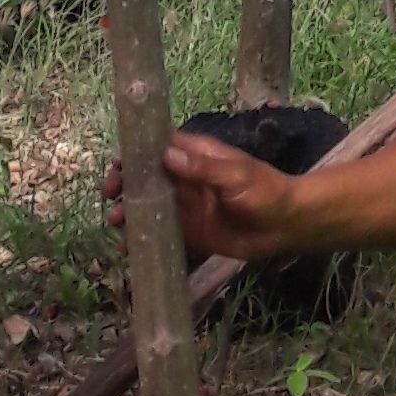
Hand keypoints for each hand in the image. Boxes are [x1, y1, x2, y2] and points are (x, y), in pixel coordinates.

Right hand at [104, 133, 296, 264]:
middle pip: (145, 177)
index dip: (133, 154)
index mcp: (196, 156)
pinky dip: (140, 237)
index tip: (116, 167)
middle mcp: (185, 179)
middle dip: (124, 185)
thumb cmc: (264, 190)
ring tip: (117, 224)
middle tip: (111, 198)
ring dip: (128, 212)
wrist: (285, 224)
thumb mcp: (235, 175)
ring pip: (147, 205)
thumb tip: (166, 154)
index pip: (157, 147)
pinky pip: (158, 232)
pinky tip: (128, 248)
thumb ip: (202, 168)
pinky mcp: (188, 231)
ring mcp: (184, 206)